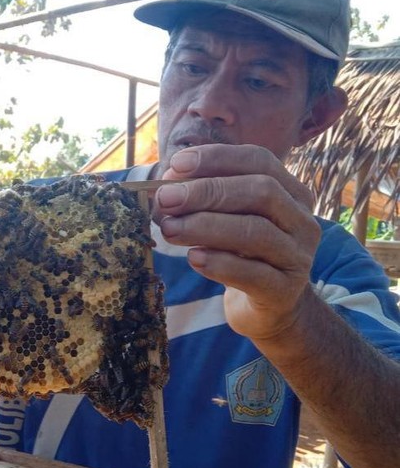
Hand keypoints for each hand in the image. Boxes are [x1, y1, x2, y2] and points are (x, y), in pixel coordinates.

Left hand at [152, 144, 320, 340]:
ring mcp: (297, 257)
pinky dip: (219, 263)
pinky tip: (193, 258)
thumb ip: (205, 200)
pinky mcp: (285, 292)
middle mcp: (301, 221)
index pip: (259, 161)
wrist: (270, 309)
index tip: (176, 164)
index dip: (218, 158)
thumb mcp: (228, 221)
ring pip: (256, 232)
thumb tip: (166, 185)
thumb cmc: (242, 255)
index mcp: (291, 193)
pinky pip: (253, 273)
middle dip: (207, 191)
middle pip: (260, 192)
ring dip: (205, 226)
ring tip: (169, 229)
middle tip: (166, 199)